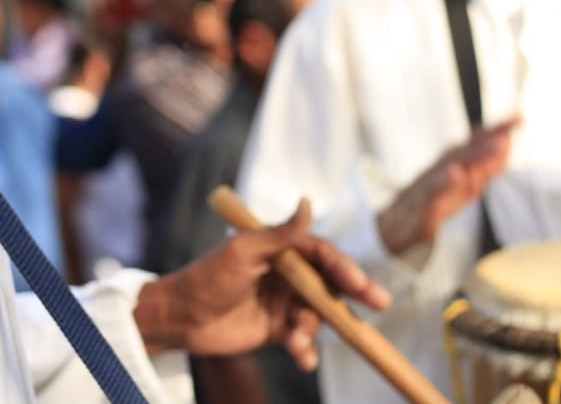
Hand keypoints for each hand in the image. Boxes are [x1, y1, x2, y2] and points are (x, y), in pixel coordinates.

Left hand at [132, 200, 389, 369]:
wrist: (181, 318)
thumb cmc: (207, 277)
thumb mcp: (243, 252)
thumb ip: (279, 234)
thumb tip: (308, 202)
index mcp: (281, 249)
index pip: (322, 253)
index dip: (344, 266)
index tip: (359, 282)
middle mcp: (288, 274)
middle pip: (330, 283)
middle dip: (354, 294)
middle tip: (378, 303)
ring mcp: (285, 302)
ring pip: (318, 315)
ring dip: (313, 329)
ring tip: (295, 339)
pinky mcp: (278, 330)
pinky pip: (303, 340)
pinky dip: (305, 349)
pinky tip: (301, 358)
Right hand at [377, 118, 518, 255]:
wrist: (395, 228)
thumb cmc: (430, 203)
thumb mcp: (462, 187)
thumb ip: (483, 168)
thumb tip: (507, 146)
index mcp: (451, 165)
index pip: (476, 146)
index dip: (497, 131)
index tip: (519, 117)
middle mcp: (440, 170)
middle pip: (467, 150)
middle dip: (490, 137)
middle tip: (513, 123)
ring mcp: (429, 186)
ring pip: (452, 167)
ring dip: (475, 154)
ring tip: (498, 144)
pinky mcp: (422, 207)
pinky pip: (433, 193)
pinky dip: (445, 182)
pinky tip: (456, 173)